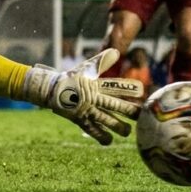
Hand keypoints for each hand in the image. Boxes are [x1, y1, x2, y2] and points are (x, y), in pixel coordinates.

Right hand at [22, 49, 142, 145]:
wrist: (49, 90)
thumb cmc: (70, 79)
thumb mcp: (85, 69)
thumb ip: (102, 62)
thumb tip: (116, 51)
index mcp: (95, 85)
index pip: (115, 85)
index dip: (128, 88)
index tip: (141, 90)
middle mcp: (93, 98)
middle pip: (114, 105)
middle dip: (129, 110)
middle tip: (141, 115)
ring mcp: (86, 110)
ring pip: (106, 121)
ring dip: (119, 127)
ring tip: (127, 132)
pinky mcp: (80, 120)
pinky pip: (93, 131)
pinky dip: (101, 136)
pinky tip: (110, 140)